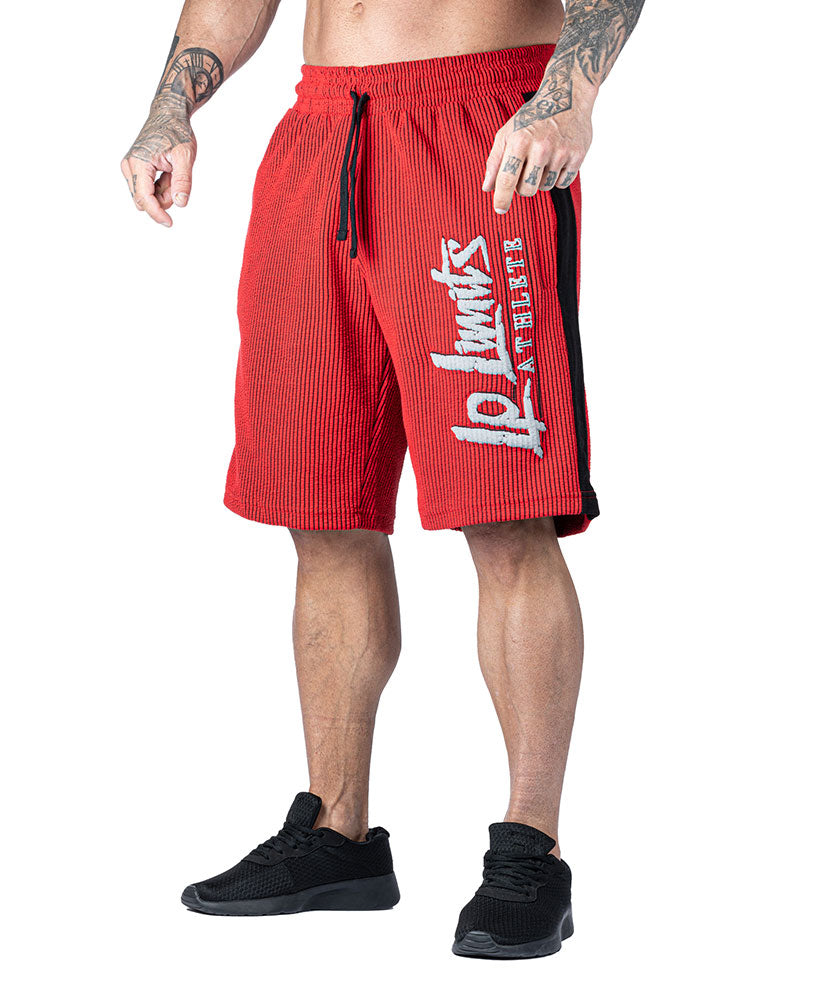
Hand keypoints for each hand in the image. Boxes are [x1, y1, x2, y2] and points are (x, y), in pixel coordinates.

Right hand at [121, 95, 196, 226]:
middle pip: (145, 200)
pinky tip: (166, 170)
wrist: (167, 114)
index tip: (169, 224)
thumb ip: (182, 181)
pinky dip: (160, 185)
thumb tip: (180, 203)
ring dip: (163, 191)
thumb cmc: (176, 132)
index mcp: (138, 162)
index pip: (144, 198)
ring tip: (171, 170)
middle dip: (163, 197)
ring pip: (147, 196)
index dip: (157, 214)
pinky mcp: (133, 169)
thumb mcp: (185, 156)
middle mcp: (128, 166)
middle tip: (176, 177)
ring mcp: (129, 168)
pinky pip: (147, 189)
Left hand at [483, 84, 594, 213]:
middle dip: (523, 187)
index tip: (500, 209)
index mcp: (519, 141)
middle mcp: (540, 147)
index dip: (502, 198)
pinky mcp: (577, 155)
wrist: (567, 97)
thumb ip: (495, 161)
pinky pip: (563, 183)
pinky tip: (556, 160)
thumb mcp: (507, 133)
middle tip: (525, 170)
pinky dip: (558, 177)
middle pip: (526, 190)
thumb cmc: (533, 116)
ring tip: (543, 159)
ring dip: (541, 180)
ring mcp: (561, 152)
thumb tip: (487, 187)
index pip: (507, 179)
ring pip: (544, 187)